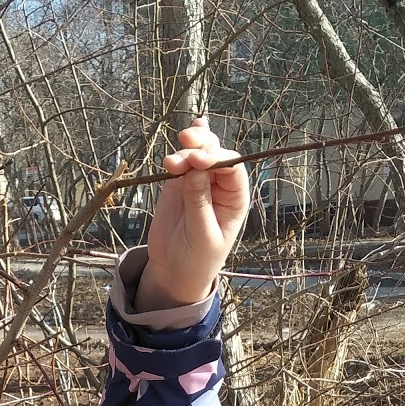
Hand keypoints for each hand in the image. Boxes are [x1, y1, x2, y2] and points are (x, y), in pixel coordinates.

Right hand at [135, 118, 250, 311]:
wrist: (174, 271)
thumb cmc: (196, 259)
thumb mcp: (201, 235)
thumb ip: (198, 202)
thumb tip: (195, 168)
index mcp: (234, 199)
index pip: (232, 169)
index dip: (216, 158)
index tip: (198, 161)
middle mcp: (220, 187)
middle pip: (215, 154)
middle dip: (201, 146)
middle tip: (185, 142)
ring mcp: (199, 183)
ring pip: (197, 153)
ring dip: (185, 150)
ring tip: (169, 163)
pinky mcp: (178, 184)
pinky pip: (182, 162)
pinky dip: (182, 150)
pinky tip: (185, 134)